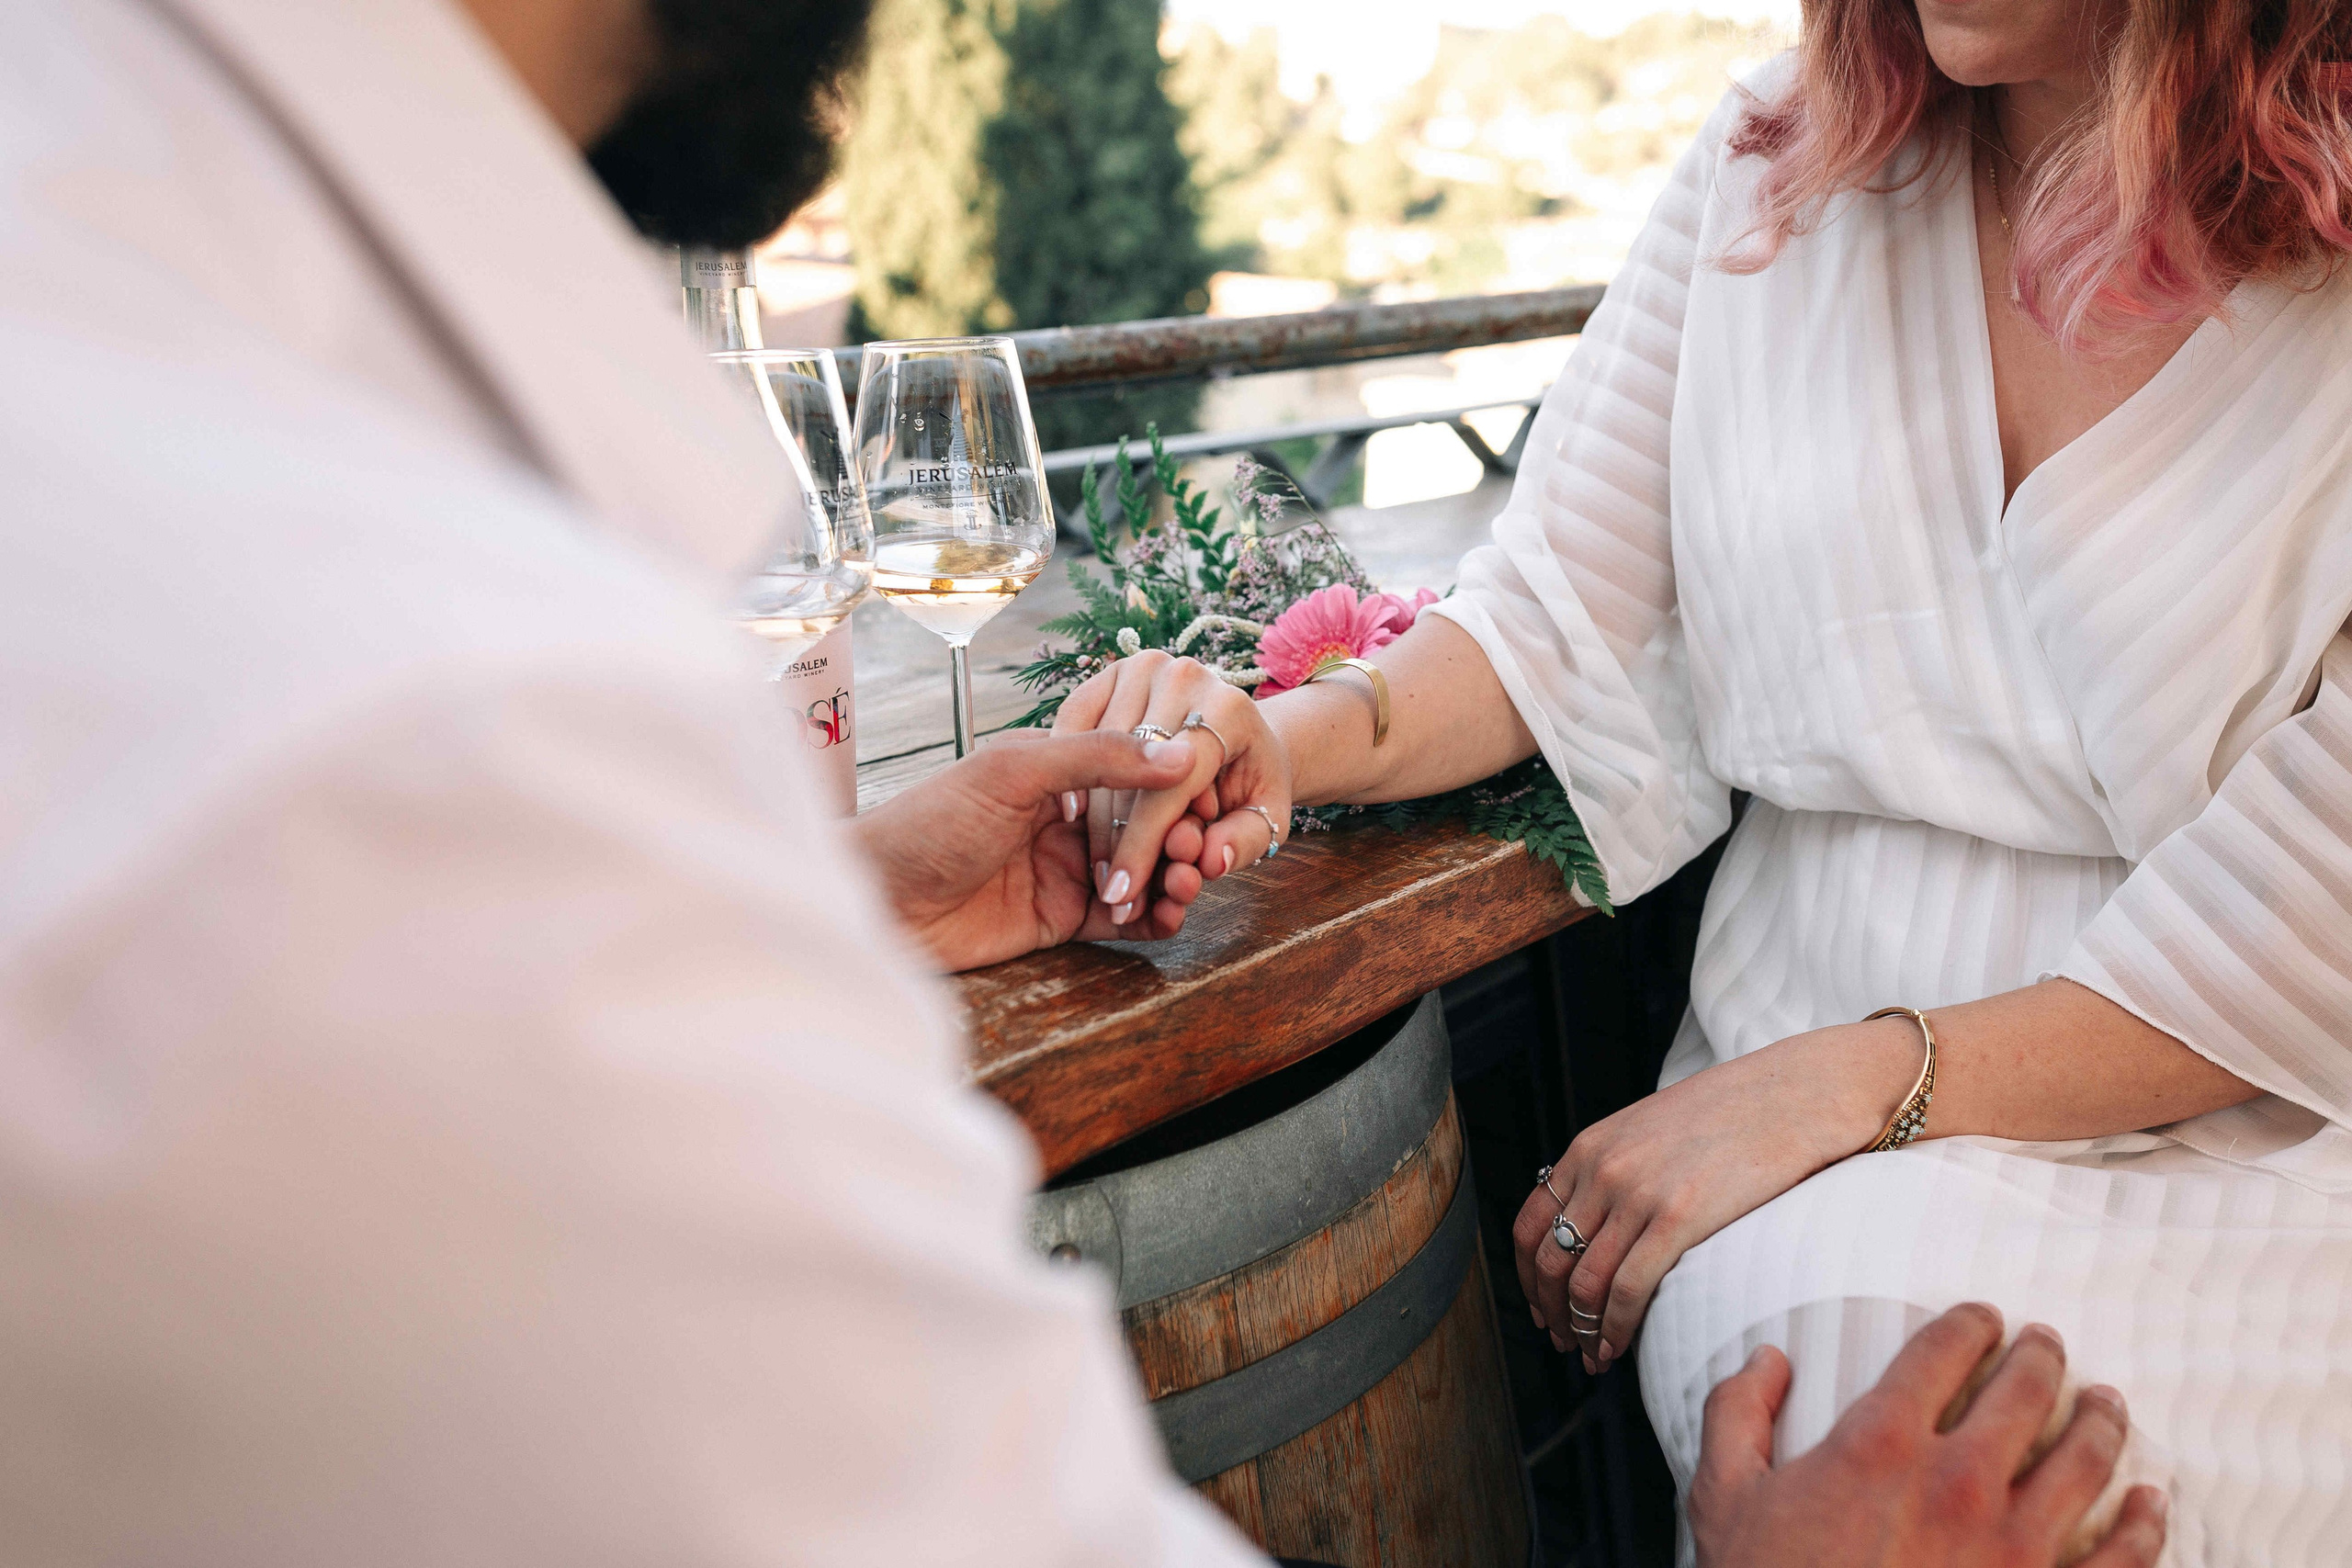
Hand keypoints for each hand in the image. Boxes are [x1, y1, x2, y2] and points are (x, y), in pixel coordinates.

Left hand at [851, 729, 1209, 971]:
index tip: (1203, 799)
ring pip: (1142, 873)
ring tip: (1186, 883)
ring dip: (1172, 878)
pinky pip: (1123, 919)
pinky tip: (1170, 914)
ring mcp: (1064, 870)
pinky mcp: (1060, 920)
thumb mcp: (1014, 772)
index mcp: (1055, 769)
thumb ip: (1097, 757)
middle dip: (1179, 836)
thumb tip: (1178, 750)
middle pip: (1145, 824)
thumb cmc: (929, 822)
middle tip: (1195, 849)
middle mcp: (1065, 817)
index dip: (1173, 787)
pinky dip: (1153, 918)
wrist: (875, 901)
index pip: (1133, 771)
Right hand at [1050, 650, 1294, 905]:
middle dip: (1114, 841)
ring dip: (1088, 818)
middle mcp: (1184, 676)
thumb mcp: (1267, 816)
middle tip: (1107, 894)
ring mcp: (1142, 667)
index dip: (1143, 847)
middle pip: (1128, 771)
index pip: (1171, 786)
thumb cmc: (1252, 781)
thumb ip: (1244, 841)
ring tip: (1094, 870)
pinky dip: (1067, 767)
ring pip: (1095, 752)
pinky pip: (1070, 721)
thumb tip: (1211, 861)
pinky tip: (1072, 816)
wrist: (1242, 734)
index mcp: (1228, 707)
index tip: (1123, 894)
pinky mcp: (1110, 671)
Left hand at [1512, 1017, 1921, 1371]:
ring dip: (1581, 1330)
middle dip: (1551, 1312)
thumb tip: (1597, 1222)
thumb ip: (1616, 1168)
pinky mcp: (1679, 1219)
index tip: (1541, 1307)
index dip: (1528, 1278)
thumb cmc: (1731, 1115)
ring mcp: (1638, 1194)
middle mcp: (1603, 1170)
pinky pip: (1627, 1290)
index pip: (1529, 1225)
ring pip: (1584, 1283)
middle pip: (1549, 1261)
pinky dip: (1614, 1329)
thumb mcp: (1651, 1128)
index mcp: (1589, 1147)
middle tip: (1563, 1342)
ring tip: (1592, 1356)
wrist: (1793, 1095)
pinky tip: (1617, 1349)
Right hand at [1690, 1304, 2167, 1567]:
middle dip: (2040, 1356)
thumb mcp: (1724, 1499)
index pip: (1941, 1353)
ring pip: (2084, 1460)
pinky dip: (2144, 1523)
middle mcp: (1955, 1483)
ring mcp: (2013, 1548)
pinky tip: (2150, 1501)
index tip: (1982, 1318)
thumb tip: (1767, 1361)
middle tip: (2047, 1344)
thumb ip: (1737, 1415)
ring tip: (2105, 1401)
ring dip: (2100, 1420)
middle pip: (2023, 1393)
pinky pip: (2122, 1557)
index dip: (1968, 1324)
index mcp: (1878, 1446)